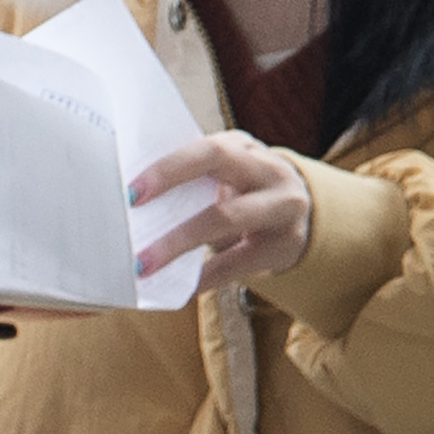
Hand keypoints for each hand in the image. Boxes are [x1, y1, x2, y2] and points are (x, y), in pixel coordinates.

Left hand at [129, 130, 312, 293]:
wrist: (303, 212)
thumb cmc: (244, 190)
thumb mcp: (225, 175)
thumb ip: (190, 178)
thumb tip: (131, 201)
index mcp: (240, 146)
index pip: (203, 146)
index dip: (168, 166)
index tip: (131, 190)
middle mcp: (265, 168)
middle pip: (217, 162)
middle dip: (169, 182)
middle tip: (130, 212)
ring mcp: (282, 204)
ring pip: (226, 217)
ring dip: (179, 242)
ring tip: (145, 264)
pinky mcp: (287, 244)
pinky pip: (241, 262)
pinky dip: (208, 276)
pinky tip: (184, 287)